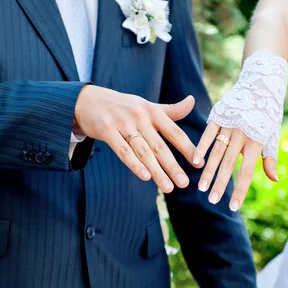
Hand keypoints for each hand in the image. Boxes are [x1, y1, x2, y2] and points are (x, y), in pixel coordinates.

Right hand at [74, 85, 198, 192]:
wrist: (88, 99)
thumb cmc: (123, 106)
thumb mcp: (147, 105)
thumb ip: (170, 110)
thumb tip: (192, 101)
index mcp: (153, 111)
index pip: (175, 132)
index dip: (188, 148)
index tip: (199, 164)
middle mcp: (140, 116)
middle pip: (160, 146)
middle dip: (173, 166)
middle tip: (185, 183)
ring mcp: (123, 123)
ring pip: (143, 152)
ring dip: (156, 171)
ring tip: (168, 187)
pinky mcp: (106, 130)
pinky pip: (122, 151)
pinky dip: (134, 164)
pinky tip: (145, 177)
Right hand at [193, 122, 277, 211]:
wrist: (260, 87)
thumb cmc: (267, 116)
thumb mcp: (272, 136)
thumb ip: (270, 158)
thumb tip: (274, 179)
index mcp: (257, 142)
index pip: (247, 171)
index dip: (240, 190)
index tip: (233, 206)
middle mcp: (242, 134)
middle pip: (229, 164)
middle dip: (220, 183)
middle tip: (213, 200)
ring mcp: (229, 124)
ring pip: (217, 151)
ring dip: (209, 170)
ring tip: (202, 187)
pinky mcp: (218, 115)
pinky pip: (208, 134)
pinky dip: (201, 147)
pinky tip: (196, 162)